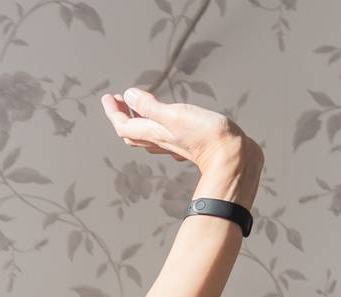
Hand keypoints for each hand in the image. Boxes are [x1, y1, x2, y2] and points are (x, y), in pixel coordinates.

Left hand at [99, 86, 260, 174]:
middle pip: (132, 131)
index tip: (108, 97)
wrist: (232, 156)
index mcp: (153, 133)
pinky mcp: (188, 145)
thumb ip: (149, 106)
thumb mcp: (174, 115)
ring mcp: (173, 145)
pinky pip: (163, 137)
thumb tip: (128, 96)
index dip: (113, 111)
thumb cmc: (205, 134)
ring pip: (147, 135)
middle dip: (122, 115)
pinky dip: (157, 125)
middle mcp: (160, 141)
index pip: (123, 124)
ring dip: (138, 120)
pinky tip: (163, 122)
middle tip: (118, 100)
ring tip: (136, 107)